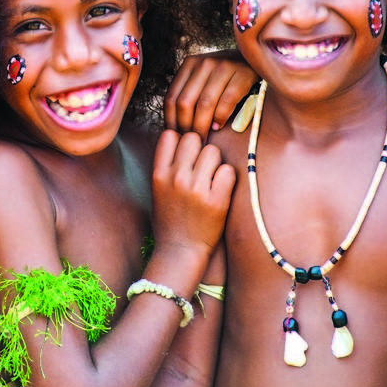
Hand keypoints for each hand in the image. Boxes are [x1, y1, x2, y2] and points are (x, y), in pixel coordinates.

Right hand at [150, 130, 234, 276]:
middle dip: (200, 150)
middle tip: (201, 168)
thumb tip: (183, 136)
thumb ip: (167, 164)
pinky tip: (221, 190)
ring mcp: (196, 189)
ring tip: (211, 180)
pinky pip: (228, 170)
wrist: (180, 251)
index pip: (170, 135)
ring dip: (215, 163)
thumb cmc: (170, 218)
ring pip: (213, 151)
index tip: (186, 155)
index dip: (181, 142)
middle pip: (194, 139)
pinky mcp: (216, 200)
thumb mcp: (158, 189)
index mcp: (158, 174)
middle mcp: (176, 179)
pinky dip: (227, 178)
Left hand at [164, 50, 257, 138]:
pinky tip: (218, 127)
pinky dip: (221, 117)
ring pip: (204, 104)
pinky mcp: (243, 73)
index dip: (171, 122)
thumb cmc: (225, 77)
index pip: (171, 98)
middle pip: (185, 102)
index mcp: (190, 64)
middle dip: (186, 127)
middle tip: (190, 142)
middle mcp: (204, 63)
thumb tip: (174, 128)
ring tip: (203, 139)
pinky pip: (227, 101)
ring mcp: (224, 66)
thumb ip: (189, 94)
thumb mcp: (203, 78)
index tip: (175, 138)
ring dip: (202, 126)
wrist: (256, 60)